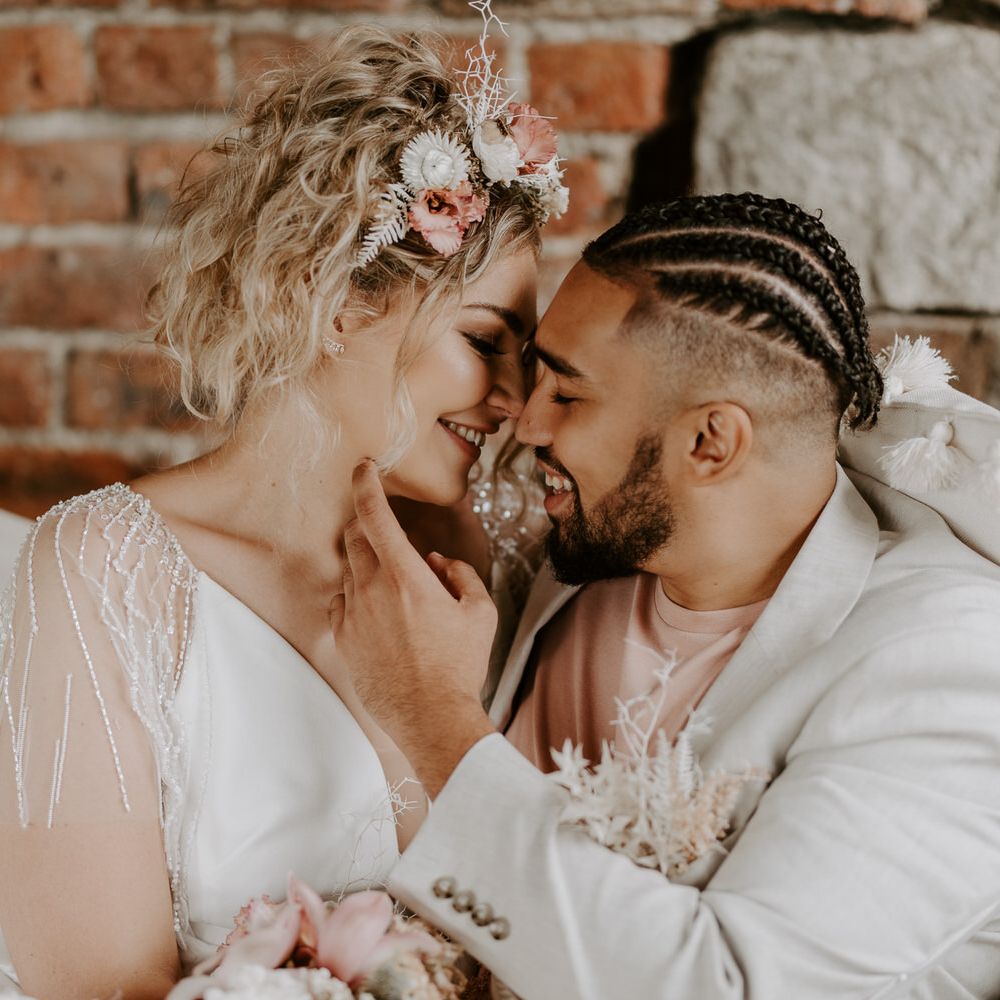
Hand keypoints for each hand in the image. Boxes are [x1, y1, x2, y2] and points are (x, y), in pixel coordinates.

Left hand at [330, 460, 497, 796]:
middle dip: (365, 523)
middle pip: (354, 535)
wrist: (431, 716)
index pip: (375, 514)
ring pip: (347, 568)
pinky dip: (354, 594)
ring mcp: (352, 614)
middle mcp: (372, 588)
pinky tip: (376, 612)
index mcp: (407, 575)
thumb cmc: (460, 664)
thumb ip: (460, 574)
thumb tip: (438, 561)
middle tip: (384, 530)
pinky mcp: (342, 637)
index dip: (365, 483)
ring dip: (364, 562)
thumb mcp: (480, 612)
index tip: (363, 466)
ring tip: (392, 586)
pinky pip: (340, 600)